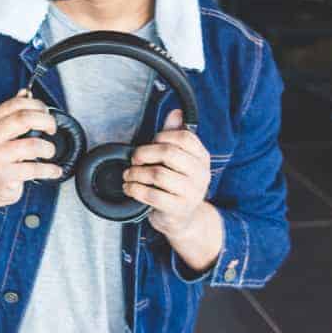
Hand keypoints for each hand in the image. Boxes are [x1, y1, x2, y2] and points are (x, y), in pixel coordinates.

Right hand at [0, 90, 63, 206]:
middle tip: (52, 129)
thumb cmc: (1, 154)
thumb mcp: (4, 130)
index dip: (37, 105)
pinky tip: (54, 170)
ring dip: (48, 148)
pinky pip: (34, 169)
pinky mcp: (4, 174)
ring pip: (31, 145)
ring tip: (49, 152)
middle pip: (24, 119)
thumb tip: (25, 92)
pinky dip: (50, 169)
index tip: (47, 113)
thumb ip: (15, 111)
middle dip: (46, 121)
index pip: (16, 104)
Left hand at [122, 109, 211, 238]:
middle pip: (169, 153)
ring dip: (136, 173)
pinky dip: (135, 189)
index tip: (149, 143)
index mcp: (202, 158)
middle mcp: (201, 174)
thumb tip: (176, 112)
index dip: (161, 136)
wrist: (183, 219)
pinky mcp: (179, 209)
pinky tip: (130, 188)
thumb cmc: (176, 185)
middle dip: (144, 153)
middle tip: (134, 159)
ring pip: (158, 174)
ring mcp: (192, 193)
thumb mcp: (177, 159)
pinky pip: (152, 195)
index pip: (184, 137)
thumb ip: (175, 135)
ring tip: (129, 175)